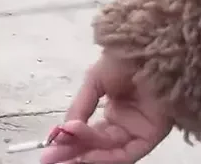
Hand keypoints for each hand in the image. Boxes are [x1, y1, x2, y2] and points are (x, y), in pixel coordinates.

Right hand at [41, 49, 173, 163]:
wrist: (149, 48)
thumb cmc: (126, 58)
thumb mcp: (95, 80)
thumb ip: (80, 107)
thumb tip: (63, 130)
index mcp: (115, 110)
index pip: (91, 134)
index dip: (70, 141)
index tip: (49, 147)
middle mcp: (126, 124)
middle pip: (97, 146)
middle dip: (72, 152)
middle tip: (49, 158)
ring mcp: (138, 131)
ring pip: (109, 152)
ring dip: (85, 155)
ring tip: (62, 157)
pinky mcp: (151, 135)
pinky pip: (127, 154)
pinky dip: (106, 157)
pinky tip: (86, 155)